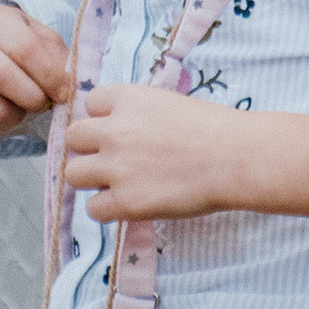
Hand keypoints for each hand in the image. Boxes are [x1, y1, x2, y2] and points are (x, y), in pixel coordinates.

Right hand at [0, 0, 72, 142]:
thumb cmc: (21, 54)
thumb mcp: (43, 45)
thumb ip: (59, 61)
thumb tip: (70, 88)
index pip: (24, 48)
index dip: (50, 76)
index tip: (64, 93)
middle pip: (0, 75)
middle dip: (32, 98)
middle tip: (42, 104)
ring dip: (14, 118)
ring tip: (19, 109)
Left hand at [63, 81, 244, 226]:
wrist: (236, 158)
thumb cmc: (216, 129)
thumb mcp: (170, 103)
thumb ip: (141, 113)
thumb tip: (127, 130)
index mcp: (128, 98)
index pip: (91, 103)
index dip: (105, 118)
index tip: (124, 130)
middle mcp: (114, 130)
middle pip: (73, 137)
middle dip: (90, 149)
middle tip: (115, 159)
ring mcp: (116, 167)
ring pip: (73, 174)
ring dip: (92, 179)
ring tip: (119, 184)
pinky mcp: (126, 202)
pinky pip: (92, 209)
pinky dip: (108, 209)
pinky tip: (130, 204)